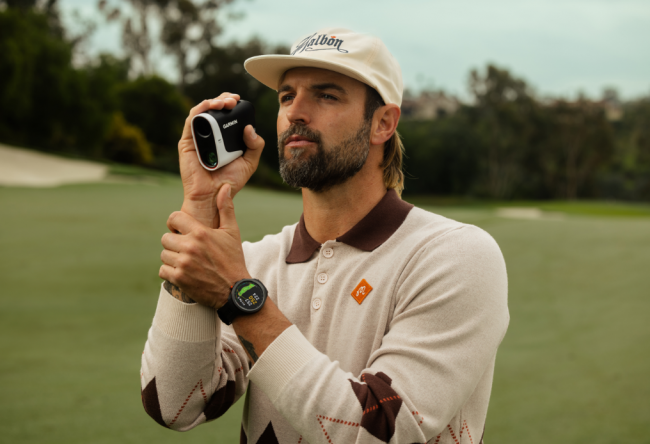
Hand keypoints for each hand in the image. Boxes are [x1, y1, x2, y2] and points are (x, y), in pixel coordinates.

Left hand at [159, 184, 250, 308]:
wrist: (235, 290)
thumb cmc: (233, 259)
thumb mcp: (232, 232)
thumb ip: (226, 208)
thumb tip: (224, 187)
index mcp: (201, 233)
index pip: (174, 218)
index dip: (175, 223)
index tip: (180, 230)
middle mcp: (190, 247)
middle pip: (166, 238)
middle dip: (174, 243)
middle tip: (186, 250)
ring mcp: (183, 264)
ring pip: (164, 254)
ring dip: (172, 258)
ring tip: (186, 262)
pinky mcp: (179, 279)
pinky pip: (162, 270)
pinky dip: (170, 272)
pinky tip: (183, 272)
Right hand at [178, 93, 264, 227]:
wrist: (214, 197)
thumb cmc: (230, 182)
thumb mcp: (249, 162)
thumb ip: (255, 145)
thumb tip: (249, 127)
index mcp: (223, 139)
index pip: (225, 115)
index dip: (231, 105)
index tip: (238, 101)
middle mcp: (210, 136)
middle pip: (213, 110)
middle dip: (223, 100)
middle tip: (232, 100)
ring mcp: (198, 138)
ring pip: (201, 112)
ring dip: (212, 102)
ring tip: (224, 102)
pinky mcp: (187, 142)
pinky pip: (191, 121)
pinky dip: (200, 110)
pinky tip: (210, 106)